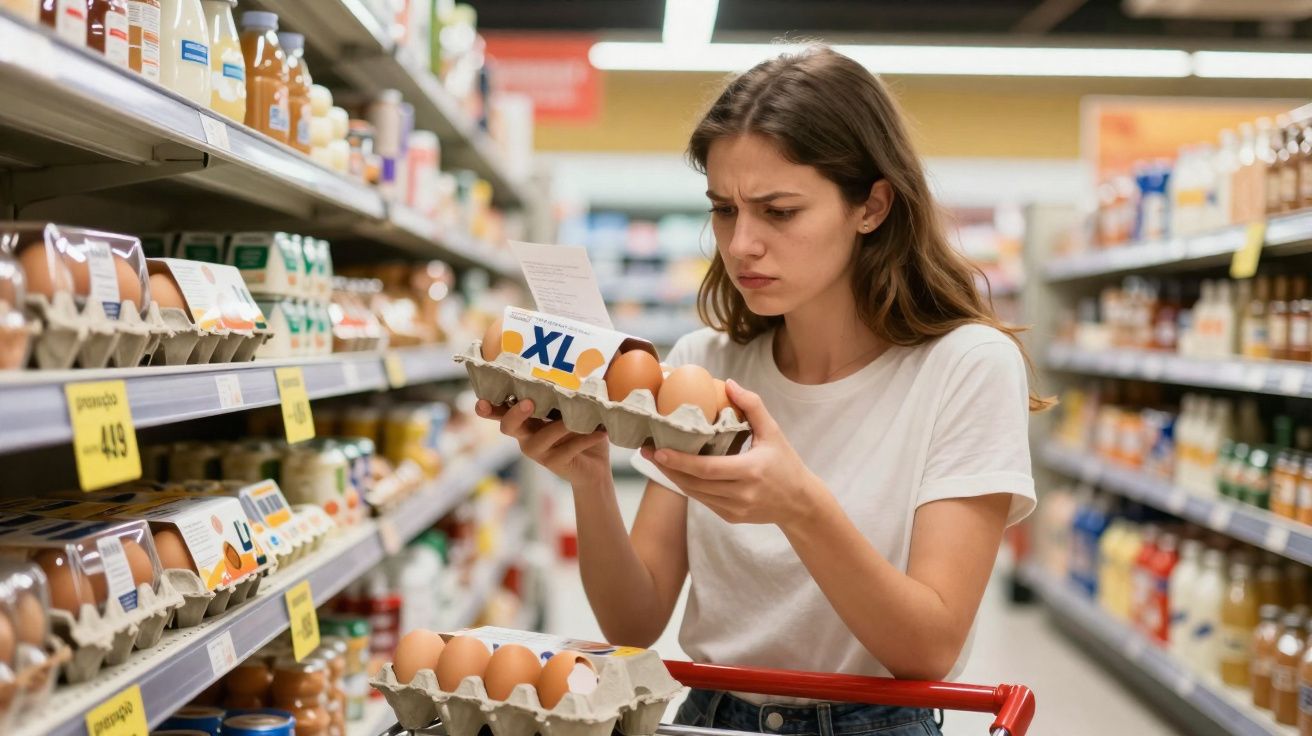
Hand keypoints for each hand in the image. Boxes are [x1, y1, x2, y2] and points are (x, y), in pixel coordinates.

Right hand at [475, 399, 609, 486]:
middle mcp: (526, 435)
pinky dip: (585, 438)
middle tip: (529, 402)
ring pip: (539, 439)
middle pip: (508, 426)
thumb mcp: (573, 408)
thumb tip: (587, 359)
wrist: (594, 467)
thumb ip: (570, 391)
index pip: (501, 410)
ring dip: (558, 427)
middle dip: (515, 414)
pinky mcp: (555, 463)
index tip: (480, 401)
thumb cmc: (581, 429)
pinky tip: (600, 431)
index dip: (489, 406)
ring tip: (577, 417)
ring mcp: (538, 452)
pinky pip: (568, 449)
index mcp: (526, 418)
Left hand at [640, 380, 822, 526]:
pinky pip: (703, 500)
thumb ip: (752, 406)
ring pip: (695, 494)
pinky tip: (676, 471)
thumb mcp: (773, 432)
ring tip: (656, 459)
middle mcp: (741, 494)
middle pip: (694, 483)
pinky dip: (688, 486)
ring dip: (674, 477)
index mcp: (750, 471)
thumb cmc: (786, 463)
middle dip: (667, 467)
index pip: (707, 469)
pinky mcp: (731, 517)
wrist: (800, 503)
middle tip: (646, 450)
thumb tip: (729, 383)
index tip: (658, 449)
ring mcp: (734, 509)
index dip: (680, 461)